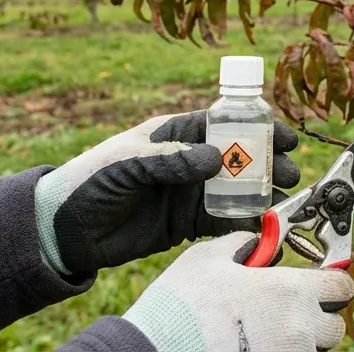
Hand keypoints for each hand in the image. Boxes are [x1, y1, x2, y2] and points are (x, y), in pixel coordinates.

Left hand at [34, 111, 300, 274]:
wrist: (63, 231)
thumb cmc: (89, 183)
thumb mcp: (127, 164)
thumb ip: (170, 161)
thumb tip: (217, 158)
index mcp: (174, 134)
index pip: (223, 123)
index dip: (256, 126)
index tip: (283, 134)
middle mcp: (187, 161)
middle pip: (238, 156)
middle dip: (268, 161)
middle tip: (290, 171)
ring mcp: (188, 193)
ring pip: (236, 189)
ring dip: (262, 192)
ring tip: (282, 198)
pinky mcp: (185, 223)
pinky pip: (222, 220)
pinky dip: (243, 221)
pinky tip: (261, 224)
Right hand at [122, 232, 352, 351]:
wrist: (155, 348)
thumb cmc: (181, 305)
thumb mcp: (209, 259)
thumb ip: (242, 245)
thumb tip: (255, 243)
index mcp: (290, 291)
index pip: (341, 285)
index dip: (330, 282)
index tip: (318, 284)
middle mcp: (299, 327)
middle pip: (333, 325)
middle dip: (316, 318)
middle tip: (285, 313)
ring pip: (314, 349)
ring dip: (299, 341)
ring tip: (264, 333)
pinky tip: (252, 346)